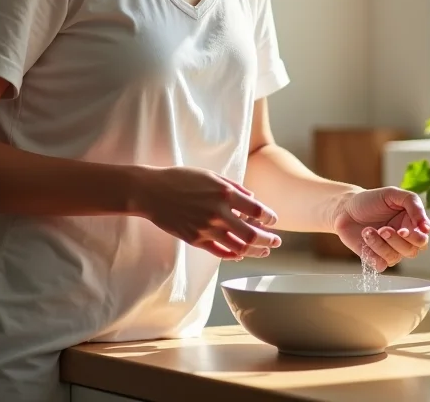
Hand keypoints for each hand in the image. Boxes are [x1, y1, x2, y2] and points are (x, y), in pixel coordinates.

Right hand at [139, 166, 281, 259]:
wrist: (152, 192)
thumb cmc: (181, 179)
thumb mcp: (210, 175)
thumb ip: (233, 187)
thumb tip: (252, 199)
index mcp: (224, 193)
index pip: (256, 210)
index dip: (269, 218)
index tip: (273, 220)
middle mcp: (218, 213)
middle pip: (252, 234)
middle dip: (269, 240)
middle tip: (277, 242)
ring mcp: (207, 229)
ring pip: (239, 247)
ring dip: (255, 251)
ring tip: (264, 251)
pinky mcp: (196, 240)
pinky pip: (221, 253)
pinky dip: (234, 255)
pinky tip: (240, 254)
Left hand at [333, 187, 429, 271]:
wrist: (345, 208)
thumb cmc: (370, 200)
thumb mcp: (393, 194)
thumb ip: (413, 204)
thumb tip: (427, 227)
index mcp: (411, 225)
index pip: (423, 240)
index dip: (414, 237)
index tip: (402, 230)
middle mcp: (403, 241)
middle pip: (412, 251)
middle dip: (396, 241)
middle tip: (383, 229)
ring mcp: (389, 250)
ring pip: (395, 258)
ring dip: (380, 244)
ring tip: (368, 230)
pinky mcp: (374, 258)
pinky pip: (380, 265)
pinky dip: (372, 253)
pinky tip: (364, 238)